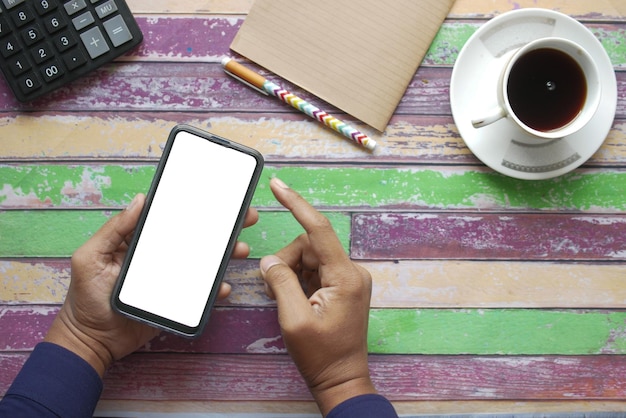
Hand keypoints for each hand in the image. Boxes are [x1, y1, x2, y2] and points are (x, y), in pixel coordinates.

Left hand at [45, 194, 258, 376]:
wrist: (92, 341)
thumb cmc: (85, 298)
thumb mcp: (91, 257)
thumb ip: (113, 230)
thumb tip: (139, 200)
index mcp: (142, 241)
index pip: (172, 218)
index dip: (195, 207)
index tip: (218, 196)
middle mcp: (161, 256)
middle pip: (196, 237)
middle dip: (222, 226)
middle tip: (244, 217)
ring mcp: (172, 278)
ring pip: (205, 262)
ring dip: (226, 254)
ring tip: (240, 249)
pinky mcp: (178, 300)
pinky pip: (203, 293)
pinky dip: (217, 289)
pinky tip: (224, 286)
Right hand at [260, 178, 375, 415]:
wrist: (341, 378)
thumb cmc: (321, 355)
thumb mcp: (293, 319)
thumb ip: (280, 282)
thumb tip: (269, 260)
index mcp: (345, 277)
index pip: (318, 230)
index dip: (296, 205)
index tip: (278, 186)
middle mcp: (351, 272)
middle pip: (308, 246)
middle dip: (286, 262)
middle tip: (274, 289)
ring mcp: (348, 278)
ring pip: (308, 257)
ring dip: (290, 273)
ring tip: (285, 299)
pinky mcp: (342, 285)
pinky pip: (314, 269)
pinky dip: (298, 279)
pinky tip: (294, 299)